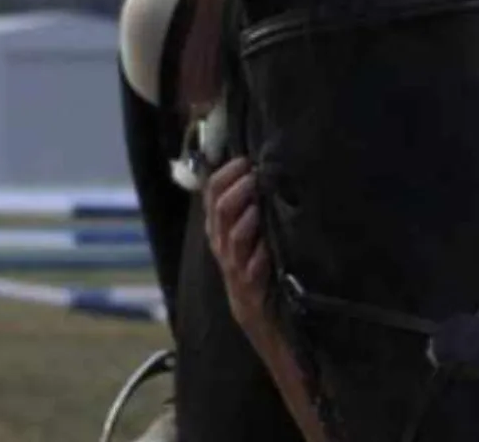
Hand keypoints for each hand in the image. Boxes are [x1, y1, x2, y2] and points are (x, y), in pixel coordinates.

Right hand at [205, 156, 273, 343]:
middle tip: (257, 176)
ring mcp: (235, 268)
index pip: (211, 193)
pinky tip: (268, 245)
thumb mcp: (248, 231)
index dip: (226, 174)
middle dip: (239, 189)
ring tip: (259, 204)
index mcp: (219, 228)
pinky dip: (260, 254)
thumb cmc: (257, 265)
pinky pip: (251, 269)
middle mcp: (222, 245)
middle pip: (221, 210)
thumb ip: (247, 202)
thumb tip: (258, 165)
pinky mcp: (250, 289)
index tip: (246, 161)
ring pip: (233, 236)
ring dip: (248, 216)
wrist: (260, 317)